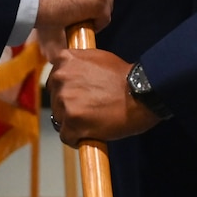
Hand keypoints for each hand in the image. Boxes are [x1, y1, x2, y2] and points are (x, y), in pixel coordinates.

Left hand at [41, 38, 160, 144]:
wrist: (141, 94)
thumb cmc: (124, 77)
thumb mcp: (97, 57)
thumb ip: (78, 64)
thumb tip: (67, 72)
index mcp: (64, 60)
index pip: (54, 80)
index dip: (66, 90)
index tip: (78, 96)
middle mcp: (61, 78)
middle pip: (55, 99)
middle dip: (68, 106)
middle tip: (89, 109)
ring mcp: (65, 101)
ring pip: (59, 119)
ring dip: (72, 122)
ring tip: (92, 121)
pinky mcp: (72, 122)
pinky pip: (66, 136)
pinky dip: (76, 138)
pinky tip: (90, 134)